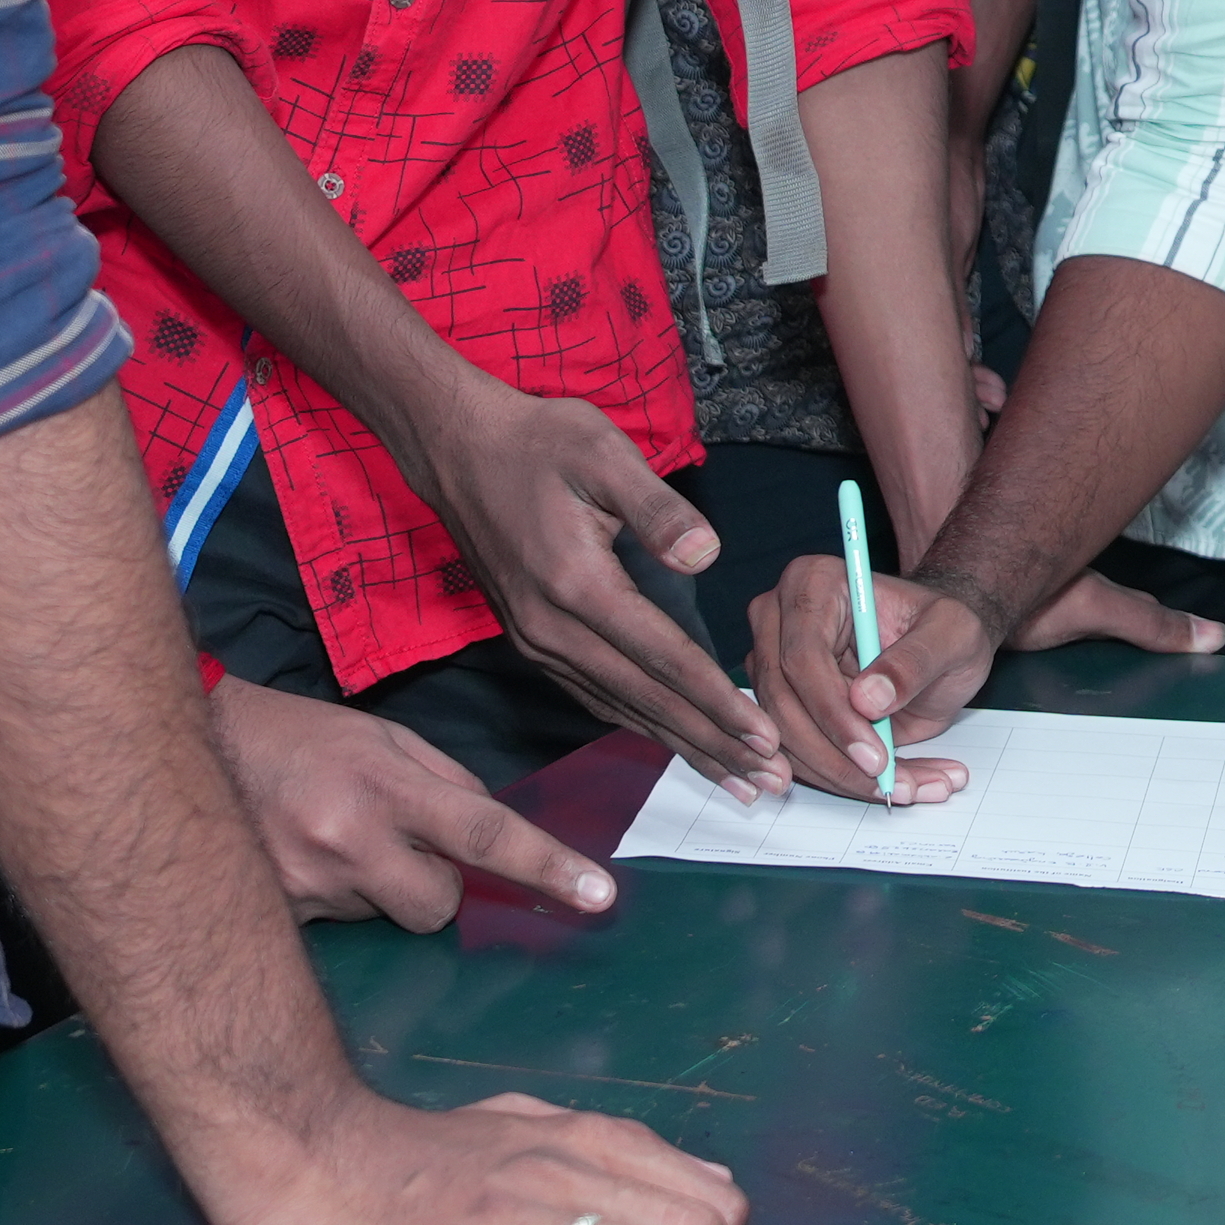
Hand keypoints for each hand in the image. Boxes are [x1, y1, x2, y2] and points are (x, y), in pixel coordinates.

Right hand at [205, 679, 611, 930]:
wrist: (184, 752)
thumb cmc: (297, 738)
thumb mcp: (380, 738)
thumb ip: (443, 783)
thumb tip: (488, 838)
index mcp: (386, 784)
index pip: (485, 833)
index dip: (548, 868)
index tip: (599, 896)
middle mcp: (349, 841)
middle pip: (440, 906)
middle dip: (436, 886)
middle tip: (396, 846)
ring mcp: (309, 888)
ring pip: (387, 918)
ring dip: (377, 890)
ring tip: (330, 839)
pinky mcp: (280, 919)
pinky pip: (340, 928)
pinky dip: (335, 902)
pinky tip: (300, 861)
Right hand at [398, 379, 771, 782]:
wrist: (456, 447)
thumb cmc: (536, 441)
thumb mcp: (602, 452)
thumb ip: (658, 508)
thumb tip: (706, 556)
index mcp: (578, 586)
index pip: (664, 660)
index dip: (718, 703)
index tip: (765, 739)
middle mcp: (552, 628)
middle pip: (645, 701)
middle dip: (711, 745)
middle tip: (769, 782)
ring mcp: (536, 640)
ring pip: (619, 708)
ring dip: (679, 745)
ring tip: (733, 777)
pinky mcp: (531, 639)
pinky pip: (593, 695)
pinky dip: (638, 722)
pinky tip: (670, 739)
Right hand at [736, 551, 1220, 801]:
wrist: (978, 607)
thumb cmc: (979, 610)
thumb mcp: (971, 632)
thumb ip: (930, 661)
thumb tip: (877, 704)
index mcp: (815, 582)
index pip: (801, 668)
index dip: (837, 724)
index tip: (884, 760)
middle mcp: (779, 614)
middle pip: (783, 710)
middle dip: (841, 763)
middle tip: (903, 790)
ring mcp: (775, 656)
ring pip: (784, 737)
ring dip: (843, 778)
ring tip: (915, 792)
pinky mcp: (788, 695)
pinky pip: (789, 747)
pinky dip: (824, 781)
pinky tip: (873, 796)